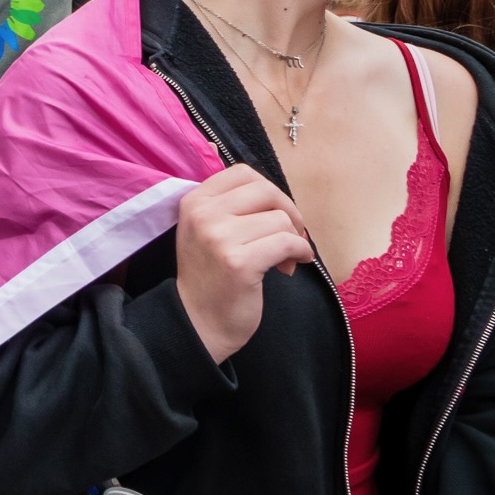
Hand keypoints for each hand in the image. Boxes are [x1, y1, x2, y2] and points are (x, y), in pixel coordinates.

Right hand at [174, 165, 313, 363]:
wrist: (198, 321)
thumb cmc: (211, 275)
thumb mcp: (206, 230)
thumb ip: (230, 206)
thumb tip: (280, 198)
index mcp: (194, 201)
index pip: (243, 173)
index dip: (269, 192)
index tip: (275, 215)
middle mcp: (202, 214)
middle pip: (266, 191)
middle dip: (289, 212)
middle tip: (290, 236)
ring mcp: (218, 237)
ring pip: (280, 220)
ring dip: (294, 240)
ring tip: (285, 260)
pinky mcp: (239, 262)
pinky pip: (287, 243)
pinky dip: (300, 253)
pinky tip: (292, 266)